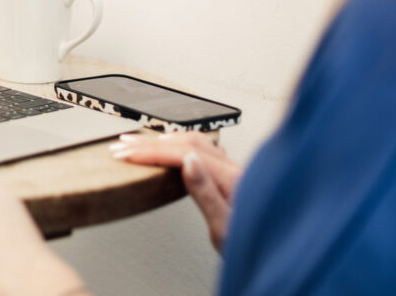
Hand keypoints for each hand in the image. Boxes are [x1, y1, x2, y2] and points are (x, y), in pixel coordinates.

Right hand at [111, 132, 240, 251]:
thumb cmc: (253, 247)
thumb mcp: (224, 228)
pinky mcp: (231, 175)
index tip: (127, 153)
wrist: (273, 254)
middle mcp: (235, 169)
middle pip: (187, 143)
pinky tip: (170, 148)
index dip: (152, 152)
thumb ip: (206, 193)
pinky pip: (203, 149)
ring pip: (196, 142)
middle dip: (151, 144)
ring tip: (139, 143)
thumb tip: (188, 161)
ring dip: (164, 141)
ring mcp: (234, 170)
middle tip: (122, 145)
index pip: (184, 154)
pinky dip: (180, 144)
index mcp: (233, 178)